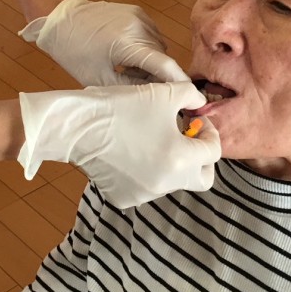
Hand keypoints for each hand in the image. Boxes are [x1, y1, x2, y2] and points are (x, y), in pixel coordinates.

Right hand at [17, 82, 221, 208]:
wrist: (77, 126)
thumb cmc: (121, 106)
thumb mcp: (164, 92)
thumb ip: (192, 96)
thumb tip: (199, 104)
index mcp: (181, 159)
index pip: (213, 151)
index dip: (209, 132)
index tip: (195, 120)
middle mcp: (167, 183)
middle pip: (201, 178)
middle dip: (200, 159)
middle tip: (188, 139)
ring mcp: (145, 195)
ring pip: (172, 182)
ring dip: (172, 163)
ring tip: (153, 139)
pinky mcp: (125, 198)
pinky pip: (146, 188)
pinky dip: (146, 173)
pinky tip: (132, 153)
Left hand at [19, 0, 189, 86]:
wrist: (59, 18)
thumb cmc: (74, 52)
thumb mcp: (99, 80)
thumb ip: (131, 89)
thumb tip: (154, 99)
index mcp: (128, 44)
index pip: (165, 66)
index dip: (180, 84)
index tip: (191, 100)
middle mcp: (139, 26)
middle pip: (162, 57)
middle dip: (158, 75)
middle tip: (141, 89)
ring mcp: (139, 16)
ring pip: (158, 46)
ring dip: (152, 60)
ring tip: (128, 71)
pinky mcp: (136, 11)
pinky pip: (151, 34)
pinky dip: (145, 47)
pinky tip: (126, 55)